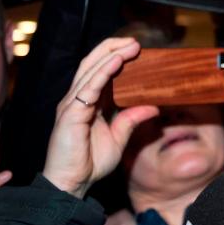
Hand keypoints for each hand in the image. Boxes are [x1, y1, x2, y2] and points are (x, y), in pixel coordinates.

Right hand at [41, 38, 158, 197]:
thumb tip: (153, 107)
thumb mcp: (118, 138)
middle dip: (113, 49)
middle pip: (93, 64)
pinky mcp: (71, 115)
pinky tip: (116, 63)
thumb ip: (131, 120)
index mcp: (89, 103)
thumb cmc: (89, 162)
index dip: (116, 57)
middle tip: (135, 42)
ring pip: (91, 72)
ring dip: (111, 56)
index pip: (101, 72)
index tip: (137, 49)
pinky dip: (103, 74)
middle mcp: (78, 99)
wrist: (72, 182)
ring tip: (130, 46)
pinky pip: (88, 89)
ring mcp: (72, 105)